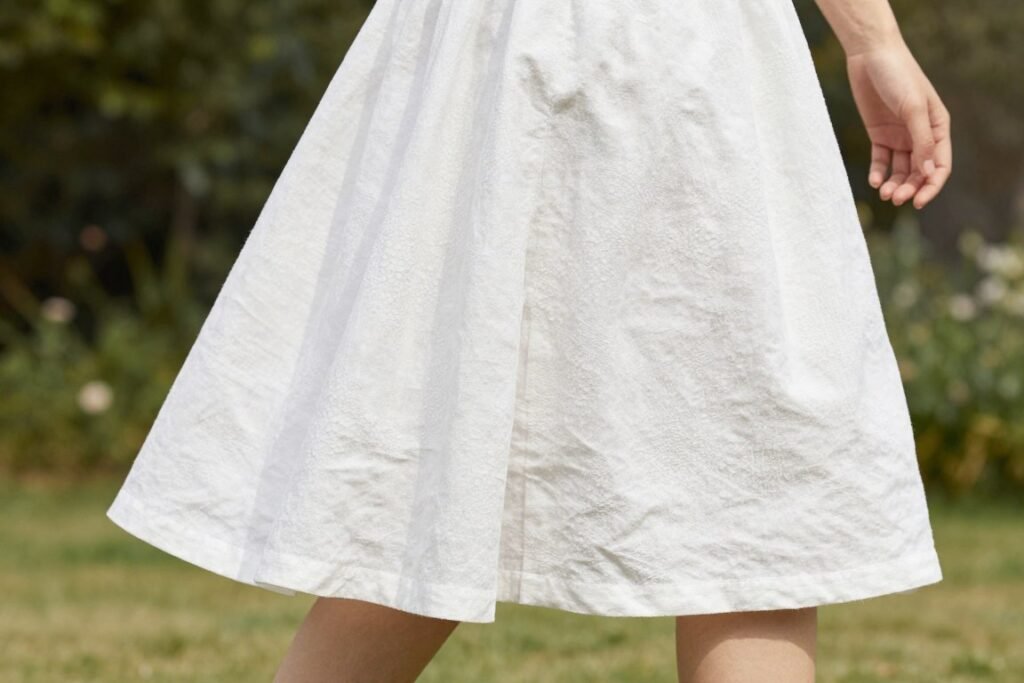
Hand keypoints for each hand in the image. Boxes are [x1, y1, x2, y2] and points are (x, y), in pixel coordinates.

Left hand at [846, 41, 951, 209]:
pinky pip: (881, 160)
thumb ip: (922, 140)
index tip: (918, 202)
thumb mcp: (913, 108)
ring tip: (884, 194)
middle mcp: (921, 134)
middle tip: (895, 198)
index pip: (940, 165)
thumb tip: (930, 172)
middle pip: (920, 171)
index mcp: (938, 127)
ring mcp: (900, 135)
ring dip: (895, 184)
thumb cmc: (898, 76)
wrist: (870, 55)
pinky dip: (879, 173)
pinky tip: (875, 181)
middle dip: (910, 188)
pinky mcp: (879, 134)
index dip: (931, 186)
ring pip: (901, 169)